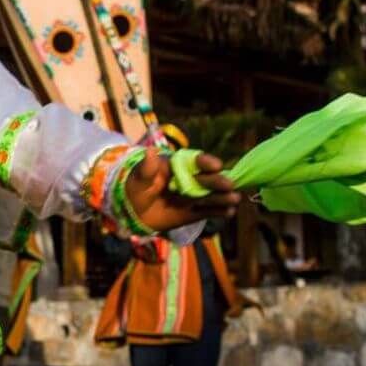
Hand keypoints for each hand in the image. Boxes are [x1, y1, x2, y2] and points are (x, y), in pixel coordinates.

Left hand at [124, 150, 239, 232]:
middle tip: (230, 184)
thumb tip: (150, 152)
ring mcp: (192, 197)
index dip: (205, 162)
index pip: (194, 161)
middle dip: (218, 181)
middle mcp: (189, 180)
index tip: (216, 165)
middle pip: (207, 179)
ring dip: (223, 197)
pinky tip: (229, 212)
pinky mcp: (192, 213)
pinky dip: (218, 212)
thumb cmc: (135, 188)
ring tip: (234, 199)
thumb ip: (146, 169)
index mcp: (178, 166)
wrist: (131, 212)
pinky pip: (207, 212)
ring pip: (210, 196)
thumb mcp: (138, 178)